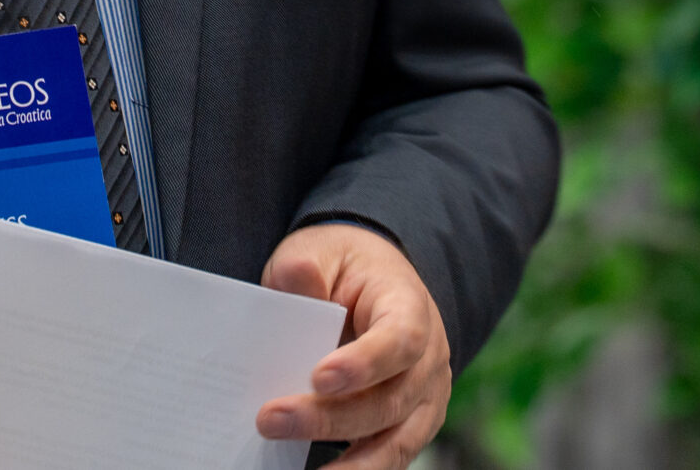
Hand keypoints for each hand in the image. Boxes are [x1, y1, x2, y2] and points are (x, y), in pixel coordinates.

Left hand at [256, 222, 451, 469]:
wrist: (372, 282)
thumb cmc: (342, 268)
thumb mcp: (319, 251)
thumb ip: (305, 266)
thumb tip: (296, 278)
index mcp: (410, 306)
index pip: (400, 339)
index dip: (364, 363)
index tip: (318, 378)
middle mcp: (429, 358)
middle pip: (389, 400)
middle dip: (329, 417)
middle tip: (270, 420)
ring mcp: (424, 397)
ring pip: (394, 441)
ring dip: (347, 463)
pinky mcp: (410, 426)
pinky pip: (389, 457)